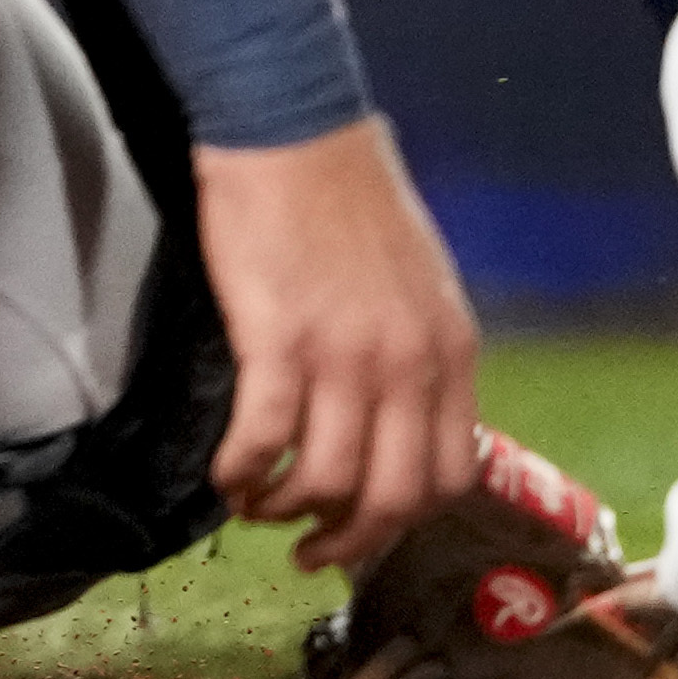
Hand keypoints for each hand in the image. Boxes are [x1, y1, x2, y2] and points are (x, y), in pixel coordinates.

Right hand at [193, 119, 482, 574]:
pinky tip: (226, 472)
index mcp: (450, 350)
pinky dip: (241, 473)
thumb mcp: (419, 282)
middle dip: (349, 540)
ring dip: (286, 513)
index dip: (407, 519)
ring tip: (255, 507)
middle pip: (394, 497)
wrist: (292, 128)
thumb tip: (398, 419)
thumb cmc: (347, 195)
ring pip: (327, 481)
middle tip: (310, 550)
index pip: (452, 474)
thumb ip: (419, 353)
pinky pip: (264, 441)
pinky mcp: (279, 342)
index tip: (368, 525)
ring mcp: (346, 356)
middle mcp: (409, 365)